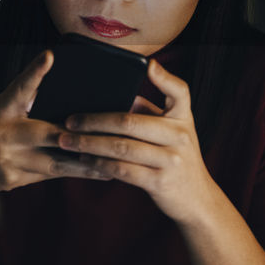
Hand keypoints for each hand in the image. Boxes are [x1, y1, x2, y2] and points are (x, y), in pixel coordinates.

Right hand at [0, 50, 112, 191]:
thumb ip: (24, 99)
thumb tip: (52, 78)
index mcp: (1, 109)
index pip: (19, 88)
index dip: (35, 72)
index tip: (49, 56)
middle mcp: (3, 134)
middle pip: (48, 133)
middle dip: (79, 136)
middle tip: (107, 133)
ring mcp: (8, 160)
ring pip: (55, 163)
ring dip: (85, 164)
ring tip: (111, 165)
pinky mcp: (13, 180)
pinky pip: (49, 176)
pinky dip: (72, 173)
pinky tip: (96, 173)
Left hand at [56, 58, 219, 223]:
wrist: (196, 199)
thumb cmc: (175, 157)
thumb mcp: (170, 132)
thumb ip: (148, 112)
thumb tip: (116, 96)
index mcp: (182, 118)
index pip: (180, 92)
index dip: (164, 77)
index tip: (148, 65)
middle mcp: (181, 136)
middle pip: (130, 122)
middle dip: (94, 121)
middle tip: (69, 121)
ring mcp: (172, 160)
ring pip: (121, 147)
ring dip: (89, 144)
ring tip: (68, 141)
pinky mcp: (160, 182)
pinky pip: (123, 170)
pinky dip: (100, 164)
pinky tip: (85, 159)